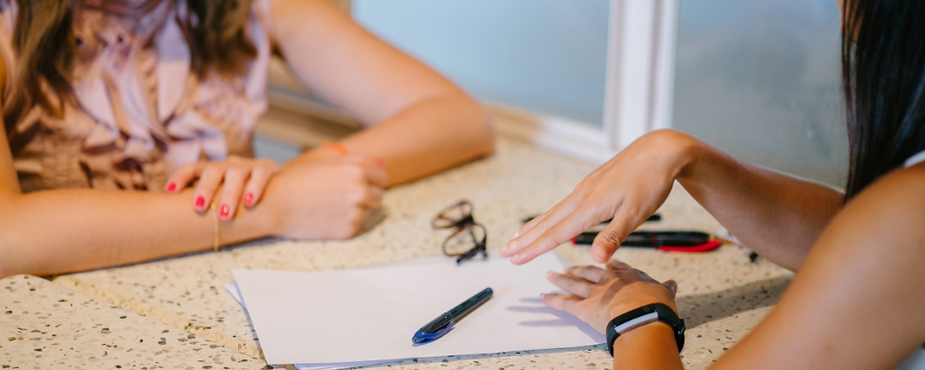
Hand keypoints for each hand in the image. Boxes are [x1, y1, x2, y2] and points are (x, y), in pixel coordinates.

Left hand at [165, 156, 280, 219]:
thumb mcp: (219, 197)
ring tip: (225, 215)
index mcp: (211, 171)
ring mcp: (247, 166)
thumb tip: (174, 226)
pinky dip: (255, 187)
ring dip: (229, 194)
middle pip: (212, 171)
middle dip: (205, 188)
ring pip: (236, 174)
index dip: (180, 178)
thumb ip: (205, 205)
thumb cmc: (239, 198)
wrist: (275, 188)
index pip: (192, 168)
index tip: (169, 192)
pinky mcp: (267, 168)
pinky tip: (250, 202)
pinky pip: (260, 174)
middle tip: (200, 208)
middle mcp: (227, 165)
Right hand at [260, 154, 388, 238]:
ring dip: (356, 209)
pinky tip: (326, 216)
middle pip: (379, 196)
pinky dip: (345, 222)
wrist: (274, 204)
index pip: (382, 178)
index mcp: (357, 171)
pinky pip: (355, 225)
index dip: (371, 180)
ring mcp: (355, 212)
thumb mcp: (326, 161)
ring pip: (367, 211)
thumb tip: (383, 163)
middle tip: (342, 195)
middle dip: (366, 195)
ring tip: (331, 205)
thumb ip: (359, 161)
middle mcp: (360, 192)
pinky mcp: (348, 230)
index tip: (360, 182)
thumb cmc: (297, 179)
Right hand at [500, 129, 696, 263]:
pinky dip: (549, 215)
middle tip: (504, 251)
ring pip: (553, 212)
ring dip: (533, 227)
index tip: (515, 259)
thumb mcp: (636, 214)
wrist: (659, 150)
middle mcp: (581, 196)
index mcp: (590, 206)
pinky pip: (563, 205)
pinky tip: (549, 219)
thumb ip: (613, 237)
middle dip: (524, 239)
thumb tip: (595, 260)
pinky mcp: (591, 185)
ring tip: (516, 237)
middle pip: (547, 222)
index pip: (555, 233)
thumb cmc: (650, 182)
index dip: (534, 248)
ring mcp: (585, 189)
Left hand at [541, 260, 677, 333]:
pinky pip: (564, 303)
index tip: (604, 261)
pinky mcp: (583, 308)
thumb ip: (665, 289)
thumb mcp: (665, 294)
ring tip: (551, 275)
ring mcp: (594, 293)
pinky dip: (552, 300)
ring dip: (561, 280)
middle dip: (578, 269)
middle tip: (568, 267)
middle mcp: (609, 281)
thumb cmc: (656, 307)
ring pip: (574, 284)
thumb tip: (672, 284)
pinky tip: (543, 296)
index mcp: (629, 276)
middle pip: (590, 272)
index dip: (609, 264)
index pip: (617, 267)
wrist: (643, 317)